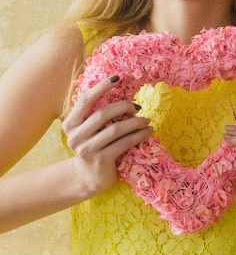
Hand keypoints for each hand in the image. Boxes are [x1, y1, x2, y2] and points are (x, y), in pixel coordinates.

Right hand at [62, 76, 152, 195]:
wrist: (89, 177)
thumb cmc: (93, 146)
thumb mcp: (88, 129)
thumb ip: (95, 113)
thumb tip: (119, 91)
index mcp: (70, 123)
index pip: (86, 99)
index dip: (102, 87)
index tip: (118, 78)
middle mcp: (75, 136)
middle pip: (102, 114)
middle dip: (123, 106)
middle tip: (137, 106)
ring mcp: (87, 150)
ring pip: (115, 129)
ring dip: (134, 122)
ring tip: (146, 120)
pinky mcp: (101, 160)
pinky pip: (123, 143)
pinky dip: (138, 136)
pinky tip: (147, 132)